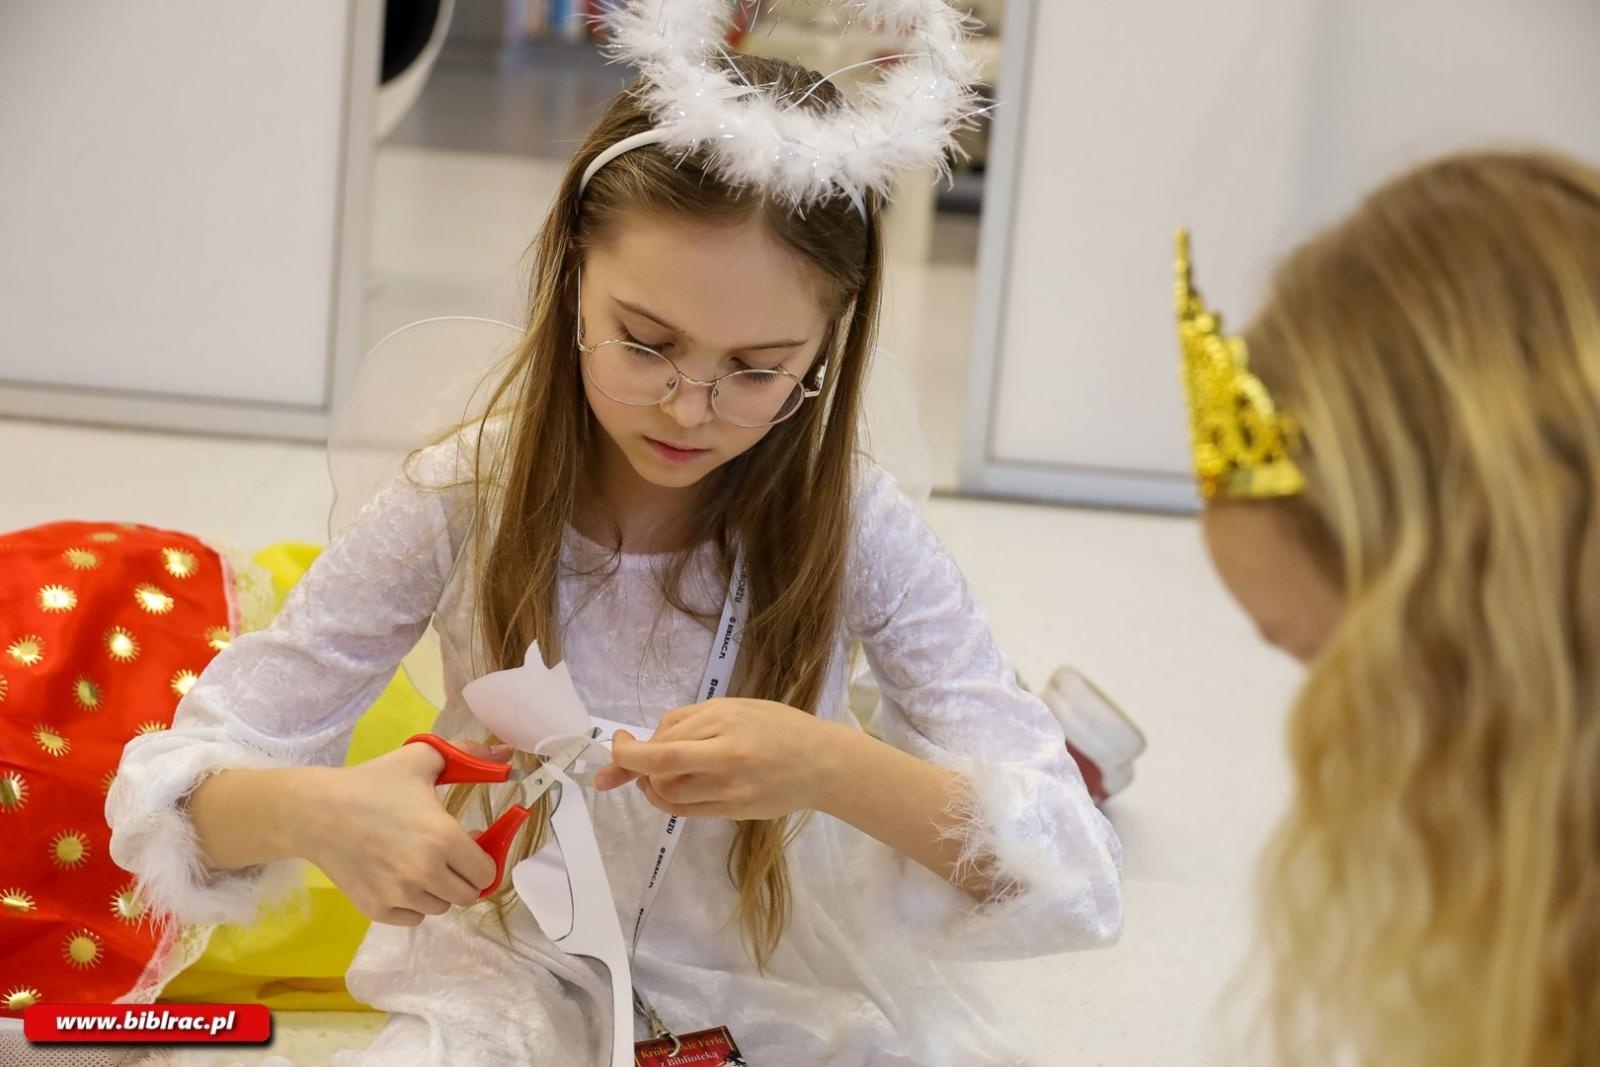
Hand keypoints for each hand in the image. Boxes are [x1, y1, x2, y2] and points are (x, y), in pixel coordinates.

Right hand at [292, 739, 508, 925]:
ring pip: (441, 908)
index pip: (487, 872)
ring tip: (422, 863)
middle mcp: (425, 875)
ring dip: (439, 890)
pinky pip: (413, 919)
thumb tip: (505, 756)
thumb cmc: (372, 783)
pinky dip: (414, 904)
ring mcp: (399, 896)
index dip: (485, 859)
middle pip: (468, 895)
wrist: (315, 812)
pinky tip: (402, 879)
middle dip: (465, 876)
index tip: (472, 844)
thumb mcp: (422, 759)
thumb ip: (469, 756)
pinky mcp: (376, 910)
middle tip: (449, 855)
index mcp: (443, 840)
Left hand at [593, 699, 844, 819]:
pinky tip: (666, 788)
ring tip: (651, 774)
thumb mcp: (735, 707)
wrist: (822, 762)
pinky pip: (685, 811)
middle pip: (660, 768)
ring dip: (649, 784)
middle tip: (621, 762)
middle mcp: (727, 757)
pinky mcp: (733, 811)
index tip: (619, 740)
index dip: (629, 748)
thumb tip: (648, 740)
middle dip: (629, 766)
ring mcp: (730, 789)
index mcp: (726, 723)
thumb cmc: (778, 726)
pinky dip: (666, 800)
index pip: (663, 743)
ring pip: (668, 793)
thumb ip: (690, 721)